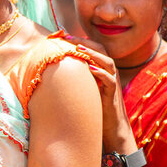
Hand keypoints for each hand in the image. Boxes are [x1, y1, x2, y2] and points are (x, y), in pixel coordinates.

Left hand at [62, 34, 132, 148]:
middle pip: (101, 50)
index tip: (64, 35)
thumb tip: (53, 70)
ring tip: (79, 48)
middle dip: (85, 42)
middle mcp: (109, 74)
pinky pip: (110, 81)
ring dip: (93, 53)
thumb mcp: (83, 90)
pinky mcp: (113, 96)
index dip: (80, 40)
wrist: (110, 131)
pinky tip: (90, 69)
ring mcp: (112, 84)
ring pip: (108, 62)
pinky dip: (101, 73)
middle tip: (69, 37)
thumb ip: (75, 78)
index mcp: (101, 70)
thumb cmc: (94, 109)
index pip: (94, 48)